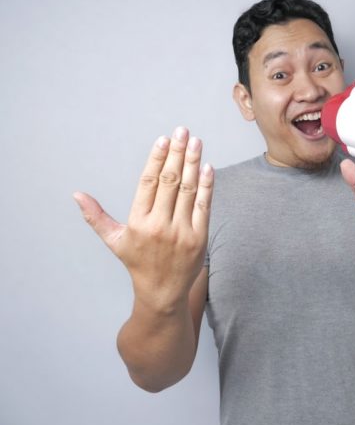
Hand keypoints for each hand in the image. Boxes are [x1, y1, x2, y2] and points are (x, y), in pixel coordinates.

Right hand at [74, 127, 213, 309]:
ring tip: (196, 142)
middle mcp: (160, 225)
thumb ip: (96, 217)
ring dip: (193, 163)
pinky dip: (207, 185)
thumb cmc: (138, 262)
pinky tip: (207, 167)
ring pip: (188, 190)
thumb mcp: (114, 240)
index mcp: (138, 222)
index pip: (149, 183)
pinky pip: (204, 206)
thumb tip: (76, 195)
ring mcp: (182, 232)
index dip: (157, 159)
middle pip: (170, 181)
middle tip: (182, 131)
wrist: (163, 292)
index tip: (164, 139)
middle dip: (177, 153)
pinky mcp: (200, 237)